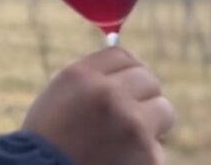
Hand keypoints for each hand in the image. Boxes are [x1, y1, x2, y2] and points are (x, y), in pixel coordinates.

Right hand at [21, 47, 173, 164]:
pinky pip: (157, 145)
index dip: (127, 69)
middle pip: (148, 79)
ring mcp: (131, 123)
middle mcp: (109, 94)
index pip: (122, 55)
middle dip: (141, 96)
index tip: (128, 82)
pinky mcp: (147, 153)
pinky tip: (119, 160)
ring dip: (150, 122)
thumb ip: (90, 78)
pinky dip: (143, 154)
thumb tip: (129, 68)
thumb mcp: (58, 96)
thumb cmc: (47, 140)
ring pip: (163, 110)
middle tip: (129, 113)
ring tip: (126, 138)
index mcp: (82, 76)